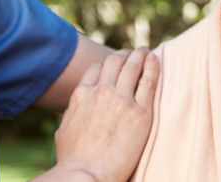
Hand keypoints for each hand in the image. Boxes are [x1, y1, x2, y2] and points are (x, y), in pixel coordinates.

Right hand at [42, 47, 158, 181]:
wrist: (86, 174)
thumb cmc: (73, 160)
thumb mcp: (64, 130)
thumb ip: (72, 115)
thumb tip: (72, 113)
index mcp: (81, 95)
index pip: (96, 68)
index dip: (107, 64)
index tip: (115, 63)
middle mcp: (100, 91)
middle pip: (114, 62)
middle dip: (124, 54)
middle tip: (133, 53)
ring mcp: (121, 100)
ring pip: (132, 66)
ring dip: (139, 55)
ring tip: (145, 51)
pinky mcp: (140, 112)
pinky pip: (149, 82)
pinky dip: (152, 67)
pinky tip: (156, 60)